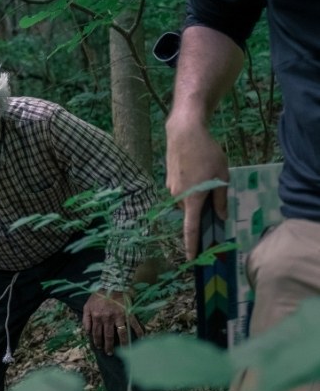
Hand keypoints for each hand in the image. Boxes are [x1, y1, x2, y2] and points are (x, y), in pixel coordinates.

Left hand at [82, 291, 143, 355]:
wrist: (111, 285)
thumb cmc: (98, 296)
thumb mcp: (87, 306)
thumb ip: (86, 319)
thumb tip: (87, 331)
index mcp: (97, 317)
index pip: (96, 333)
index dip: (97, 342)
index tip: (99, 347)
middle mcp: (108, 318)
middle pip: (108, 336)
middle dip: (108, 346)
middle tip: (109, 353)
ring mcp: (119, 316)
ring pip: (121, 333)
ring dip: (122, 343)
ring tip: (124, 351)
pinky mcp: (128, 313)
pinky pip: (134, 324)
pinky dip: (139, 331)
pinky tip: (142, 338)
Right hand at [165, 126, 228, 259]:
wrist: (184, 132)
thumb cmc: (207, 154)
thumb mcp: (222, 177)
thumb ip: (220, 199)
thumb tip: (221, 217)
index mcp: (192, 200)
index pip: (190, 229)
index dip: (191, 245)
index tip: (190, 259)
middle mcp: (178, 198)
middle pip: (190, 213)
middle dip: (200, 212)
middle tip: (214, 200)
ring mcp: (171, 188)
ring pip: (186, 200)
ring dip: (196, 197)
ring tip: (207, 176)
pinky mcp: (169, 179)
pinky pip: (181, 190)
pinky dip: (190, 187)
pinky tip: (197, 170)